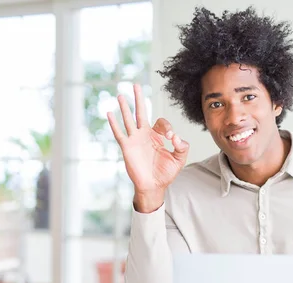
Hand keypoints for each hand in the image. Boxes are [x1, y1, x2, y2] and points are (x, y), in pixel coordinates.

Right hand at [107, 84, 189, 198]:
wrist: (153, 186)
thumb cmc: (165, 173)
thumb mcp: (179, 159)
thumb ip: (182, 147)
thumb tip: (176, 137)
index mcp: (157, 136)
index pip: (162, 123)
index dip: (168, 127)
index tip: (171, 137)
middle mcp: (145, 135)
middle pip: (141, 112)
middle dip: (139, 99)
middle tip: (136, 85)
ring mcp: (135, 140)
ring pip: (129, 119)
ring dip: (125, 107)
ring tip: (121, 95)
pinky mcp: (127, 147)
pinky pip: (119, 133)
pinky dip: (114, 123)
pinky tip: (109, 113)